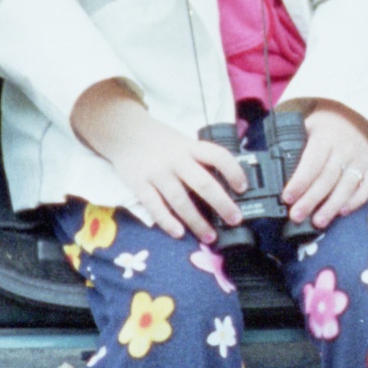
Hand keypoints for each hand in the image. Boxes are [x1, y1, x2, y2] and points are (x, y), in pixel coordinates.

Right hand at [70, 81, 246, 241]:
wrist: (124, 131)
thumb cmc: (161, 141)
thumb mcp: (183, 142)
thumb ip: (199, 159)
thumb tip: (226, 184)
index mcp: (190, 147)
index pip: (217, 155)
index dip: (233, 171)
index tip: (243, 188)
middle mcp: (175, 159)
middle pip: (202, 183)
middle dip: (221, 203)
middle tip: (235, 219)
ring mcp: (157, 172)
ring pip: (180, 200)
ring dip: (196, 221)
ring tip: (210, 236)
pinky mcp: (139, 184)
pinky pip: (155, 206)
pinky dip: (167, 221)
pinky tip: (179, 233)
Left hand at [280, 99, 367, 227]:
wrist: (353, 117)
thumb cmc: (322, 128)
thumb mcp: (305, 127)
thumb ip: (293, 146)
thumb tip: (270, 169)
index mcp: (325, 137)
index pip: (312, 162)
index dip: (300, 181)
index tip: (287, 197)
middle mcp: (345, 148)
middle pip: (327, 178)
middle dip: (311, 199)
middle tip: (296, 216)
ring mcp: (360, 159)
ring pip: (347, 186)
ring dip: (331, 206)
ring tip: (317, 222)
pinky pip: (365, 188)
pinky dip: (355, 202)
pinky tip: (341, 212)